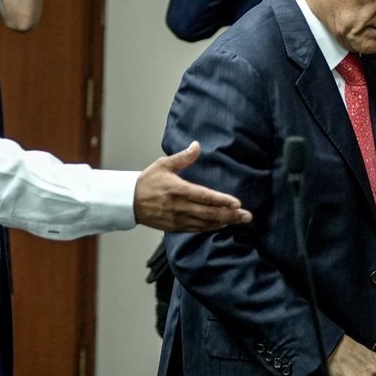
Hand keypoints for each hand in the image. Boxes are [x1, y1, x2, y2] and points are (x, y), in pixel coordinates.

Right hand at [133, 141, 252, 231]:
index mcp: (177, 190)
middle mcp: (179, 206)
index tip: (236, 203)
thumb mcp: (163, 164)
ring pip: (204, 224)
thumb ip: (183, 157)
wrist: (128, 201)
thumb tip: (197, 145)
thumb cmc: (147, 181)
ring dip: (223, 223)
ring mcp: (177, 219)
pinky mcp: (174, 227)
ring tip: (239, 221)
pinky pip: (196, 229)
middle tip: (247, 216)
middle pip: (208, 213)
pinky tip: (222, 225)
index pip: (204, 196)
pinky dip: (210, 228)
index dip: (221, 201)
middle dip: (230, 215)